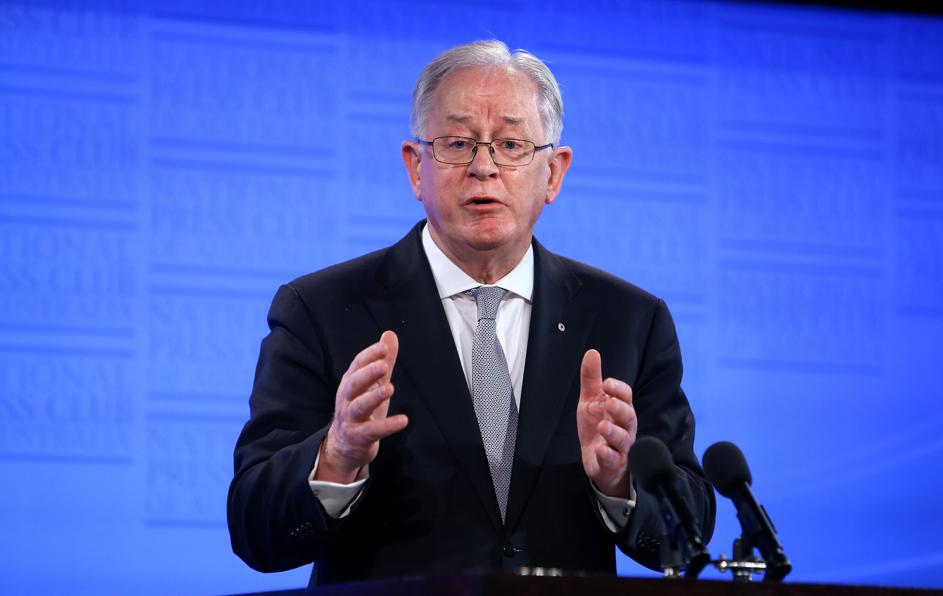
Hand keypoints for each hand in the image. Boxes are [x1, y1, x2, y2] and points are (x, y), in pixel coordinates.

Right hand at [315, 331, 407, 482]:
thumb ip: (382, 360)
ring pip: (359, 406)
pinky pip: (371, 431)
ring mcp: (350, 419)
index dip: (369, 356)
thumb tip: (390, 334)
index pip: (356, 365)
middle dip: (367, 374)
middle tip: (383, 365)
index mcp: (350, 383)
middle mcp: (347, 399)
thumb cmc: (361, 410)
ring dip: (374, 397)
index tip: (383, 347)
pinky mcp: (358, 437)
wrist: (344, 446)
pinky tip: (403, 420)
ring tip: (390, 388)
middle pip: (353, 383)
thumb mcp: (372, 384)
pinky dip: (387, 426)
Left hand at [576, 349, 636, 497]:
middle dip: (620, 409)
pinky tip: (601, 450)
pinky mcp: (613, 463)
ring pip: (623, 439)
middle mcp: (624, 427)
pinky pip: (614, 460)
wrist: (598, 460)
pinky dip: (608, 456)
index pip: (625, 396)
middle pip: (628, 416)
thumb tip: (592, 352)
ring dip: (614, 433)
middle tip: (609, 403)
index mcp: (620, 409)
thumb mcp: (590, 400)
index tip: (607, 383)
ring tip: (603, 426)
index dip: (618, 389)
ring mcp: (621, 446)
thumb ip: (591, 378)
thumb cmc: (598, 427)